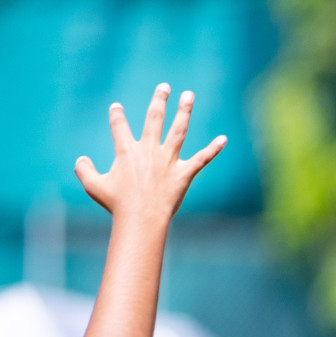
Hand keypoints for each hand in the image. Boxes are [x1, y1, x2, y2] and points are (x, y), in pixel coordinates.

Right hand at [75, 84, 225, 223]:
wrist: (141, 219)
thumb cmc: (117, 204)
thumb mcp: (93, 186)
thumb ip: (84, 170)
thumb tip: (80, 160)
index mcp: (126, 150)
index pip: (119, 125)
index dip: (117, 115)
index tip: (117, 107)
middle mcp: (149, 150)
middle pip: (154, 118)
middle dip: (159, 100)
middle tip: (164, 87)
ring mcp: (168, 160)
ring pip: (178, 130)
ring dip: (184, 111)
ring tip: (189, 95)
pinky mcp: (184, 173)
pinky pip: (202, 159)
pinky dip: (213, 149)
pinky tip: (224, 139)